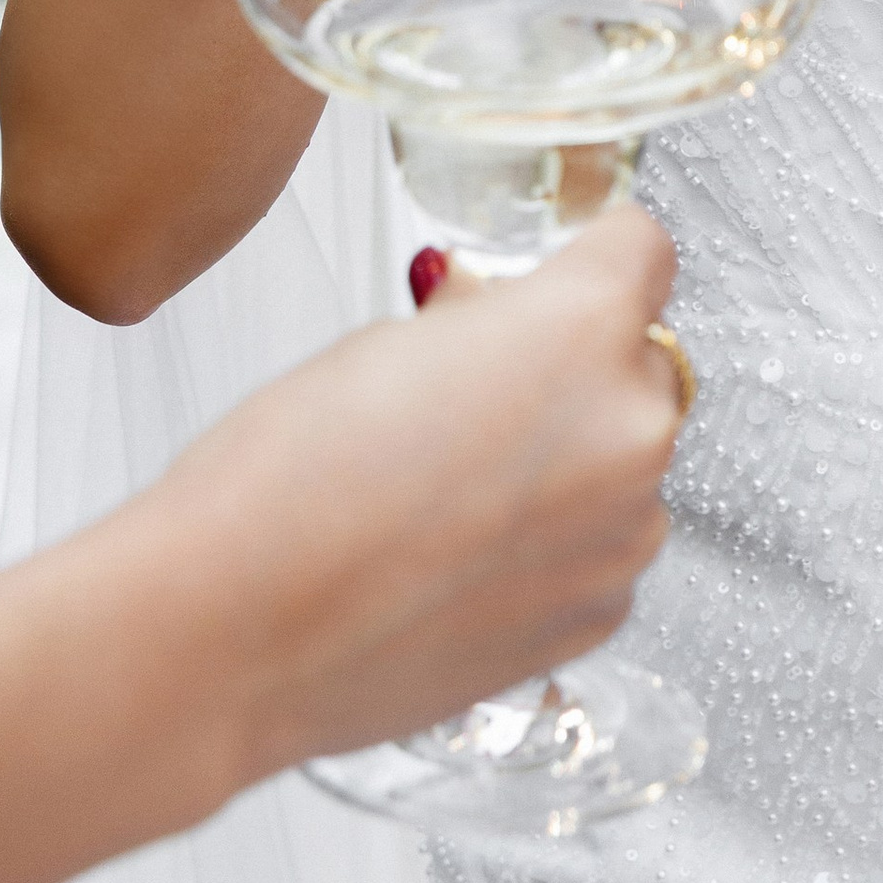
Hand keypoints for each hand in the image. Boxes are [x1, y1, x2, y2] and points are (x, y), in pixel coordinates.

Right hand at [155, 207, 683, 773]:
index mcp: (583, 329)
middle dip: (573, 365)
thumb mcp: (388, 339)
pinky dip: (551, 541)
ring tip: (451, 488)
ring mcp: (620, 536)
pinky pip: (598, 547)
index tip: (564, 270)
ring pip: (623, 460)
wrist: (239, 633)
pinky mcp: (594, 619)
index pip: (644, 249)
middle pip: (637, 360)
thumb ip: (481, 321)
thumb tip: (501, 325)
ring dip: (568, 458)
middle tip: (475, 391)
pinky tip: (457, 553)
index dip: (591, 255)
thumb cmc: (290, 481)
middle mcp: (629, 430)